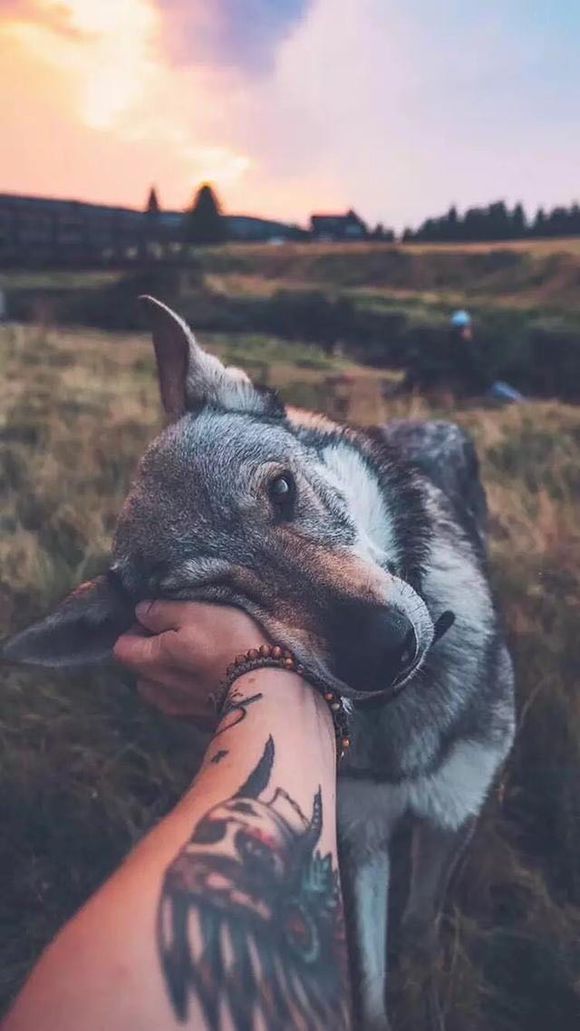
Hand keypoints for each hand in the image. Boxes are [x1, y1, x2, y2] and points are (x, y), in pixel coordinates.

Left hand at [113, 601, 268, 723]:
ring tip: (202, 658)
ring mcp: (180, 711)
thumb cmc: (230, 643)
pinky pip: (186, 703)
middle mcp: (159, 691)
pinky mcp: (202, 723)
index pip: (121, 647)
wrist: (270, 690)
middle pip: (141, 670)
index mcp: (151, 662)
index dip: (137, 629)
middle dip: (154, 653)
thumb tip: (141, 612)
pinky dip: (194, 690)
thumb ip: (162, 611)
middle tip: (185, 636)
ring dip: (174, 673)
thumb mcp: (196, 612)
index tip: (163, 619)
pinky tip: (218, 677)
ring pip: (162, 689)